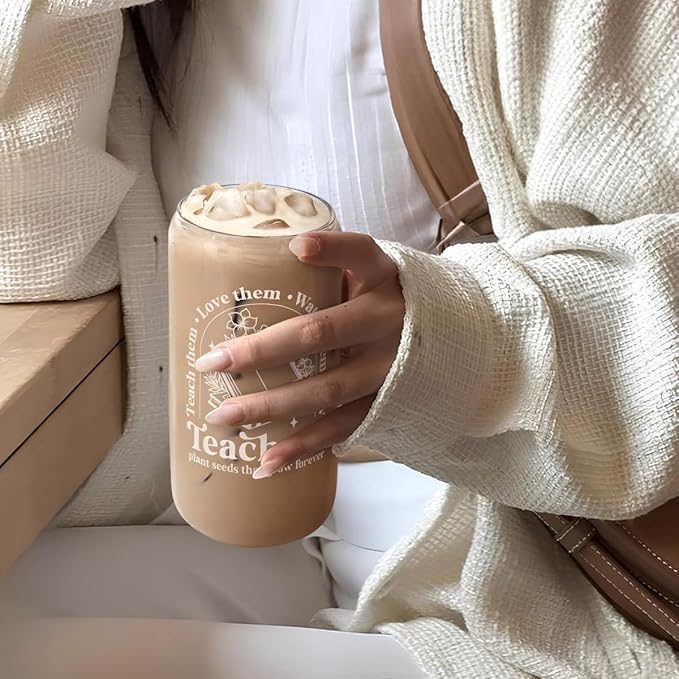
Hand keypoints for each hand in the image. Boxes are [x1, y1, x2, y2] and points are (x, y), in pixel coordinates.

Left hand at [195, 231, 403, 477]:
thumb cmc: (388, 304)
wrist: (452, 345)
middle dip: (261, 350)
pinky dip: (303, 447)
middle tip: (210, 363)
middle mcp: (388, 324)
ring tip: (221, 417)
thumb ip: (334, 269)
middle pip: (320, 334)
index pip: (361, 254)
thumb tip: (266, 264)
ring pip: (327, 389)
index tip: (296, 248)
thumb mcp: (374, 276)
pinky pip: (342, 428)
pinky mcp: (387, 404)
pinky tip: (266, 464)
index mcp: (384, 280)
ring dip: (272, 406)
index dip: (332, 249)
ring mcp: (390, 368)